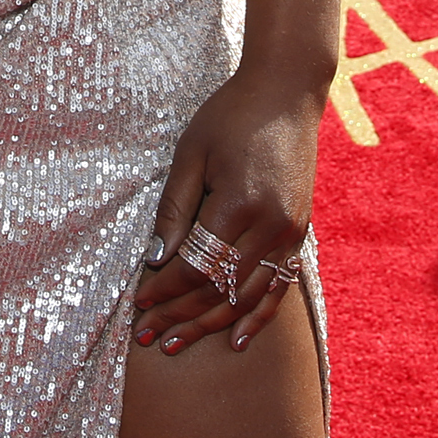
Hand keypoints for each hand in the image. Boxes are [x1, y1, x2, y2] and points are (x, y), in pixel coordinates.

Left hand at [132, 62, 324, 354]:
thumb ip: (173, 209)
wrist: (285, 93)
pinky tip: (238, 341)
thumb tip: (155, 261)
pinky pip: (279, 287)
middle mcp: (270, 225)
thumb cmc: (230, 116)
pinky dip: (258, 316)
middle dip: (179, 316)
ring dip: (210, 324)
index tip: (138, 304)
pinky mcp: (299, 233)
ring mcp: (290, 233)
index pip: (195, 266)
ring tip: (177, 344)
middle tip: (147, 337)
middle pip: (219, 289)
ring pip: (246, 296)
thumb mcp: (190, 154)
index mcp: (239, 203)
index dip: (164, 290)